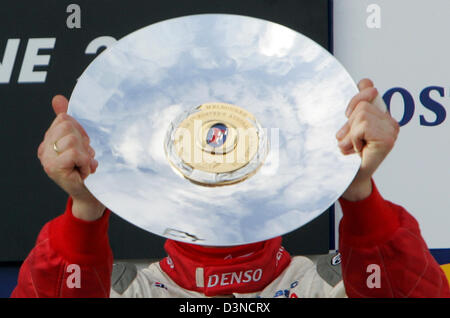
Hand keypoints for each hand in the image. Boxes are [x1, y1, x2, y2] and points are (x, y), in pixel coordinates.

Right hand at [37, 95, 104, 219]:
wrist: (91, 194)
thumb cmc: (87, 168)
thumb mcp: (81, 141)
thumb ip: (69, 121)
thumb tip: (58, 98)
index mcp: (49, 141)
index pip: (63, 119)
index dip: (80, 130)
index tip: (84, 146)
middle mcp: (44, 149)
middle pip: (67, 125)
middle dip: (83, 140)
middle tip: (85, 157)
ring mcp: (47, 159)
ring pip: (72, 139)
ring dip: (86, 153)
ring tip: (84, 165)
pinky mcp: (54, 168)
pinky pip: (74, 153)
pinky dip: (85, 162)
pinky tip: (84, 171)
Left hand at [336, 79, 399, 200]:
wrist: (349, 178)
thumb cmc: (346, 155)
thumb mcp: (348, 126)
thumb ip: (356, 106)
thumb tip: (366, 81)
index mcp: (381, 116)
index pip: (369, 89)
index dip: (356, 97)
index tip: (347, 114)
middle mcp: (390, 122)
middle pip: (362, 104)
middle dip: (348, 124)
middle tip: (347, 141)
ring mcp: (391, 130)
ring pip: (361, 115)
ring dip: (350, 133)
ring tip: (352, 147)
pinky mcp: (388, 138)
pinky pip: (362, 127)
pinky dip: (354, 139)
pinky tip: (357, 150)